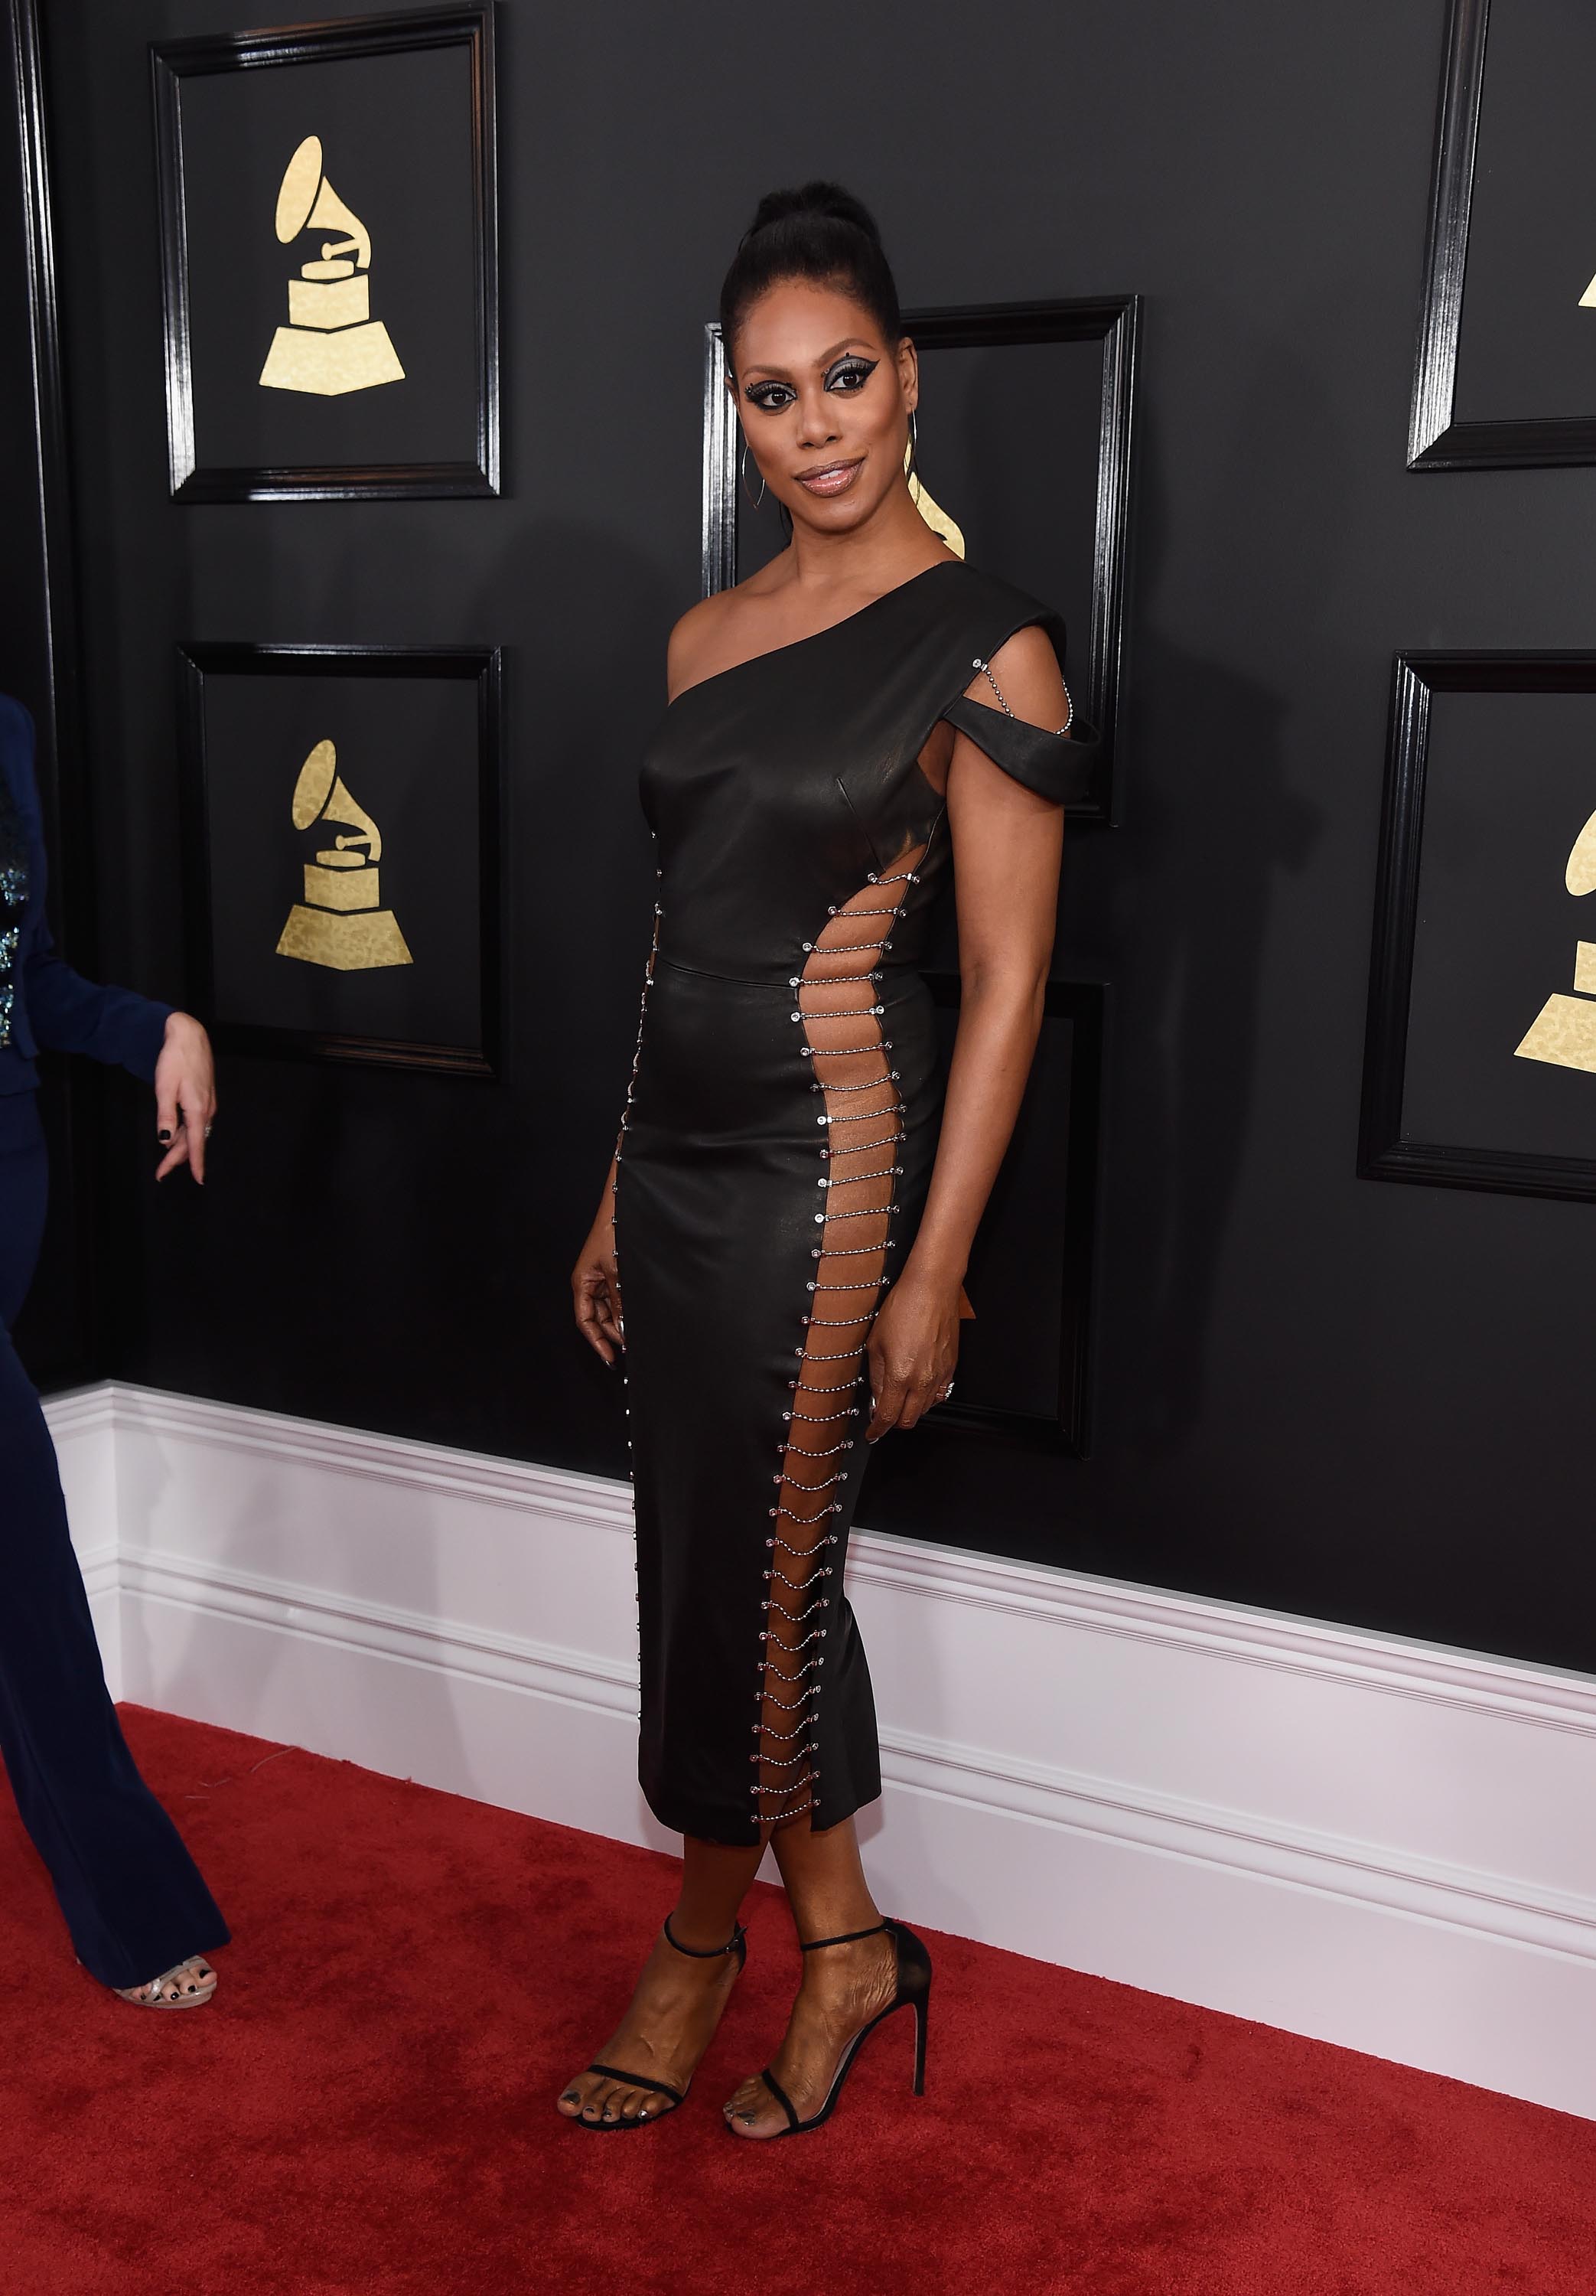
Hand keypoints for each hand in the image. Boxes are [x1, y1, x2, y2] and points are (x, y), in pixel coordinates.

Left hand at [152, 1012, 215, 1183]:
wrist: (189, 1035)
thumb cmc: (175, 1059)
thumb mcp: (164, 1088)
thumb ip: (165, 1116)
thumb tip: (165, 1140)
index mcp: (197, 1110)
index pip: (196, 1144)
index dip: (195, 1164)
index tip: (198, 1180)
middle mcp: (207, 1109)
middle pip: (193, 1140)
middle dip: (178, 1158)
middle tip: (161, 1172)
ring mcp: (208, 1103)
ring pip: (194, 1131)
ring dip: (180, 1145)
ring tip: (165, 1157)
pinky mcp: (205, 1096)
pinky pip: (196, 1121)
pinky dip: (185, 1132)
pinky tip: (175, 1133)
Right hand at [572, 1217, 622, 1364]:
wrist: (623, 1207)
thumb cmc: (613, 1232)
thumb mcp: (617, 1271)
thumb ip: (619, 1301)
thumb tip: (622, 1326)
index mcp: (582, 1283)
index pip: (585, 1321)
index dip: (597, 1341)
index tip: (611, 1357)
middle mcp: (589, 1283)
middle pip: (597, 1318)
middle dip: (611, 1333)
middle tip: (629, 1347)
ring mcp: (602, 1279)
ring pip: (608, 1310)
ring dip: (619, 1322)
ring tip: (634, 1335)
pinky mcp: (614, 1273)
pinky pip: (617, 1297)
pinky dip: (624, 1309)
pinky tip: (634, 1316)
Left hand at [865, 1267, 959, 1440]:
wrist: (932, 1289)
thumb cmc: (903, 1308)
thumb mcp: (875, 1342)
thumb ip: (876, 1374)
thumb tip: (876, 1395)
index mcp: (899, 1375)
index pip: (887, 1416)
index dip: (877, 1429)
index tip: (872, 1433)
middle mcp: (922, 1380)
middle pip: (908, 1420)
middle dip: (893, 1422)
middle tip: (882, 1414)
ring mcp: (940, 1375)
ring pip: (925, 1410)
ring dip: (910, 1410)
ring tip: (899, 1397)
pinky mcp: (951, 1368)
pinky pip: (940, 1395)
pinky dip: (927, 1399)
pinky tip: (917, 1388)